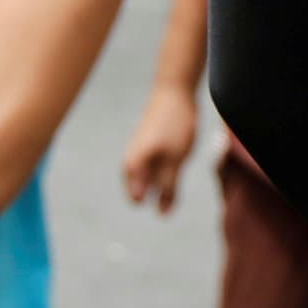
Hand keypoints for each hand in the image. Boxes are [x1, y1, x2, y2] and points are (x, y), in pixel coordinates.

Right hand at [121, 83, 199, 213]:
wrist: (175, 92)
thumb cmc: (175, 126)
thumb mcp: (175, 160)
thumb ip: (168, 188)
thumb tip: (162, 215)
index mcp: (132, 167)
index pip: (137, 200)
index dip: (158, 199)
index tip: (174, 179)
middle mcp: (129, 163)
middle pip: (143, 191)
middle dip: (162, 188)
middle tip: (177, 161)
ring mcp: (137, 155)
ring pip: (151, 179)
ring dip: (166, 176)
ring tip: (177, 153)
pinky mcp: (146, 149)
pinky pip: (154, 168)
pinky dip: (167, 167)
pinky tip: (177, 152)